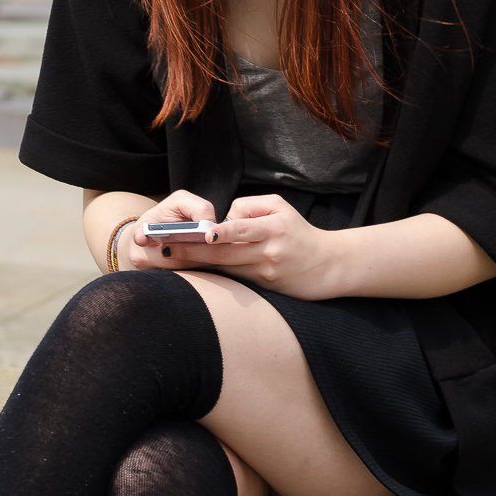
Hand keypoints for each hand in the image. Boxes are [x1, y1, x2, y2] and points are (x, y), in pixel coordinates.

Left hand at [140, 193, 338, 299]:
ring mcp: (265, 272)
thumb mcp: (281, 208)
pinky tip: (192, 271)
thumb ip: (249, 208)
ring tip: (170, 258)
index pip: (242, 229)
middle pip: (224, 253)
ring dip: (197, 265)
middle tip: (165, 248)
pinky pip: (233, 278)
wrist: (330, 265)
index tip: (201, 234)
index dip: (221, 232)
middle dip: (192, 251)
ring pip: (224, 268)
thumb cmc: (300, 232)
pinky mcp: (263, 287)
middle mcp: (268, 251)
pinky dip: (213, 274)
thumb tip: (222, 220)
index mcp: (274, 228)